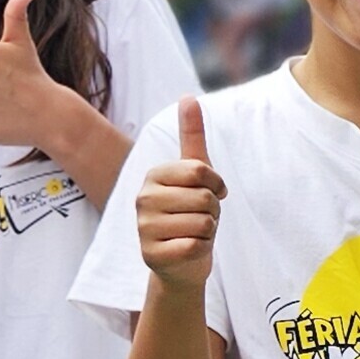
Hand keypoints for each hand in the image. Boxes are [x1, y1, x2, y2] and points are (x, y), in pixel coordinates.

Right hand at [136, 97, 226, 289]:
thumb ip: (191, 136)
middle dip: (213, 211)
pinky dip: (201, 250)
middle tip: (198, 218)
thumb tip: (188, 96)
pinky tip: (187, 250)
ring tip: (192, 234)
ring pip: (203, 223)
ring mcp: (144, 227)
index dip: (216, 185)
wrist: (180, 262)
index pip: (201, 172)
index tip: (209, 193)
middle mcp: (143, 199)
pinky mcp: (151, 254)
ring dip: (208, 232)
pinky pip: (196, 245)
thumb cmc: (190, 213)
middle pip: (205, 198)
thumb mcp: (194, 174)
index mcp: (154, 176)